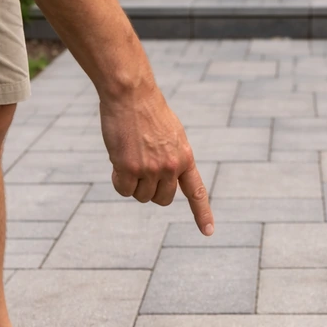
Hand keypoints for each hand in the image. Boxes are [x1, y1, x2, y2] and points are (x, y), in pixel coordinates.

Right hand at [99, 81, 213, 235]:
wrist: (131, 94)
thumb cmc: (148, 111)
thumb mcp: (171, 135)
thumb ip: (172, 158)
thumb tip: (163, 182)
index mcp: (185, 158)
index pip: (197, 192)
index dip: (202, 214)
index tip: (209, 232)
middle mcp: (171, 167)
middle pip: (162, 200)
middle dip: (151, 192)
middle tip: (141, 172)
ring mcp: (151, 169)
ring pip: (141, 197)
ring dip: (133, 185)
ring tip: (129, 159)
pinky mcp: (129, 169)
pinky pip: (124, 190)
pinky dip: (119, 181)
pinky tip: (117, 162)